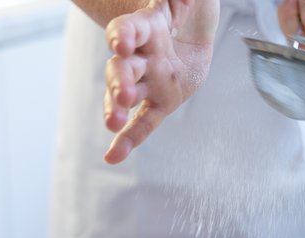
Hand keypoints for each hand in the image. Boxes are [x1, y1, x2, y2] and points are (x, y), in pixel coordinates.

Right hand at [103, 0, 217, 163]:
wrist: (192, 27)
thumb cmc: (185, 7)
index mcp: (148, 25)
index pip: (130, 28)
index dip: (123, 34)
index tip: (119, 42)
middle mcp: (142, 55)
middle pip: (124, 68)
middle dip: (120, 81)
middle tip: (122, 94)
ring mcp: (149, 80)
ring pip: (128, 95)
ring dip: (118, 108)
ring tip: (113, 123)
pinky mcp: (160, 102)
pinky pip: (144, 122)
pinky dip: (129, 139)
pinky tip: (112, 157)